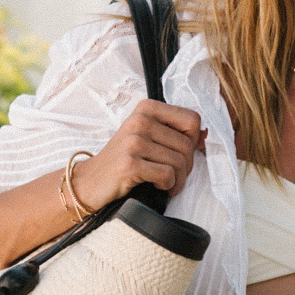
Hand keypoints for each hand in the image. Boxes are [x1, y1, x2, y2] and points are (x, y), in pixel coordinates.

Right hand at [72, 100, 205, 211]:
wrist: (90, 181)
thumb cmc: (125, 159)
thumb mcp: (147, 136)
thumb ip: (174, 132)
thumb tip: (205, 136)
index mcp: (146, 108)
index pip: (192, 119)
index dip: (194, 140)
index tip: (183, 153)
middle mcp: (139, 120)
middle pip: (188, 144)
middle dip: (187, 166)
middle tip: (174, 176)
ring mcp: (133, 141)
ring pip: (179, 162)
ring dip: (178, 180)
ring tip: (166, 184)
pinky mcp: (130, 164)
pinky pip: (167, 175)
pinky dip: (167, 186)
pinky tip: (155, 185)